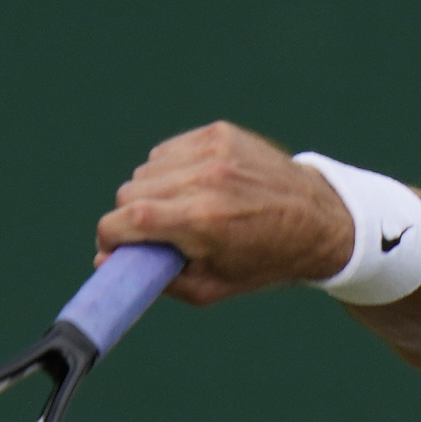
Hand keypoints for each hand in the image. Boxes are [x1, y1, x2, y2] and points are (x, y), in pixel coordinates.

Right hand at [94, 121, 348, 304]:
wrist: (316, 220)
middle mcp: (205, 180)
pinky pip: (169, 151)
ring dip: (153, 192)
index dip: (109, 235)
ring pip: (146, 169)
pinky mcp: (219, 133)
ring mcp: (212, 151)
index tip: (112, 246)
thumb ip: (154, 277)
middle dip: (133, 217)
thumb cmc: (261, 262)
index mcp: (201, 220)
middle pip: (130, 192)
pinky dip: (172, 170)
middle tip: (155, 233)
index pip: (126, 218)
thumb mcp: (210, 288)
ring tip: (181, 210)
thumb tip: (104, 259)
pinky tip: (196, 186)